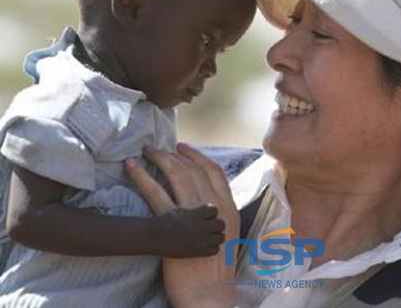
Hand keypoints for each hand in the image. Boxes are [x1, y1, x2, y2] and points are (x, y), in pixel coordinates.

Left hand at [126, 143, 238, 307]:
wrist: (209, 293)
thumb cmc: (217, 270)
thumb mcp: (229, 237)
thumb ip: (221, 216)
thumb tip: (211, 202)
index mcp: (228, 207)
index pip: (214, 171)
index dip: (198, 156)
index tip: (185, 148)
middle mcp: (213, 205)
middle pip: (193, 168)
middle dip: (175, 154)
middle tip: (159, 147)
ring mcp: (193, 212)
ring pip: (177, 174)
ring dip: (160, 158)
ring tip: (145, 151)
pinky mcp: (173, 223)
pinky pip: (156, 192)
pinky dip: (142, 177)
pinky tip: (132, 167)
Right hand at [154, 205, 224, 257]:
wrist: (155, 238)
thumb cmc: (165, 221)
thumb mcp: (180, 208)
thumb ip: (193, 206)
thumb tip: (201, 197)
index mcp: (196, 215)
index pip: (214, 210)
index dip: (211, 212)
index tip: (207, 215)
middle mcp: (201, 228)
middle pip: (221, 224)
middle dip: (217, 224)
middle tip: (210, 226)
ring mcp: (201, 241)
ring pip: (220, 237)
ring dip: (216, 235)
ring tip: (208, 235)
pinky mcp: (199, 252)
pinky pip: (215, 249)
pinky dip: (212, 247)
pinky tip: (205, 245)